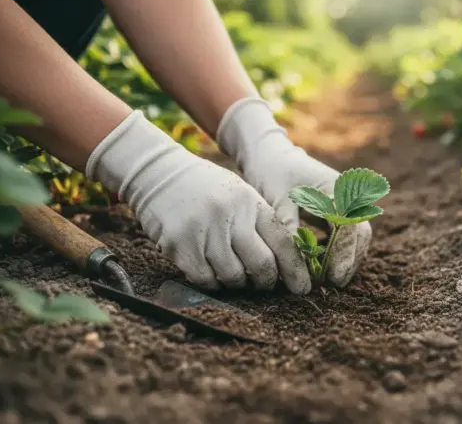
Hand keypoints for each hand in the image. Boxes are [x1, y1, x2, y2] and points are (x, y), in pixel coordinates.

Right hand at [86, 111, 310, 293]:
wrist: (159, 173)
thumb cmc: (207, 190)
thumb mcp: (240, 195)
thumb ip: (260, 224)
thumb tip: (284, 264)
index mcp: (251, 202)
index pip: (283, 241)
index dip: (295, 269)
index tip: (302, 288)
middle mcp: (230, 215)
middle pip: (261, 265)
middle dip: (267, 281)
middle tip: (264, 284)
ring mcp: (203, 230)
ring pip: (233, 276)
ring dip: (237, 282)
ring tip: (233, 272)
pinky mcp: (179, 245)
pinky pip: (205, 279)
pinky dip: (212, 282)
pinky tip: (211, 272)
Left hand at [217, 98, 371, 287]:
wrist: (268, 155)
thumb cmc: (271, 173)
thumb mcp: (277, 200)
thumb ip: (289, 229)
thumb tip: (296, 264)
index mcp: (338, 189)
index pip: (349, 227)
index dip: (344, 254)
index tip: (334, 277)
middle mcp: (347, 195)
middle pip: (360, 233)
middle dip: (349, 260)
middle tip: (334, 284)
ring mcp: (344, 202)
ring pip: (356, 236)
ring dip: (346, 258)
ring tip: (330, 280)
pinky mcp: (336, 210)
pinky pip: (344, 234)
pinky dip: (338, 251)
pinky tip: (324, 266)